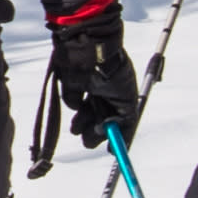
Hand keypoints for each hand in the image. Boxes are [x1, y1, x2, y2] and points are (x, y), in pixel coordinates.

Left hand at [50, 13, 139, 146]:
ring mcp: (88, 88)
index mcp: (122, 94)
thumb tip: (114, 139)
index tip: (112, 151)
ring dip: (81, 124)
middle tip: (89, 141)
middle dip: (94, 133)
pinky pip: (71, 100)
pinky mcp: (71, 84)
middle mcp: (105, 93)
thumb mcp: (126, 100)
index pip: (121, 121)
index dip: (117, 137)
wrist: (88, 45)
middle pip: (100, 121)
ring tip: (77, 127)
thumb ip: (122, 122)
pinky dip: (73, 100)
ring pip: (84, 115)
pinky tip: (78, 90)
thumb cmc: (112, 71)